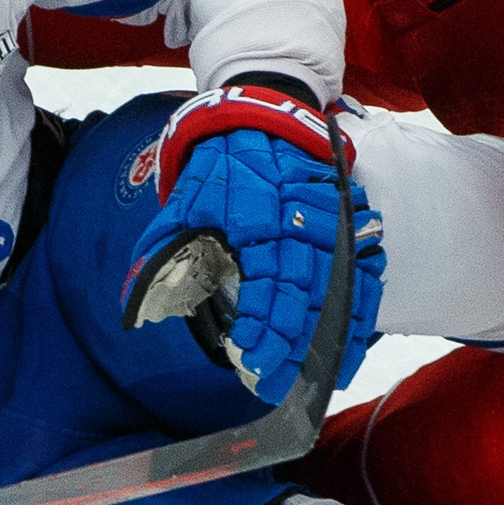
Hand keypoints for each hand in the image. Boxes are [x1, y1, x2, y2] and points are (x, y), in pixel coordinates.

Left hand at [120, 81, 385, 402]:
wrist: (264, 118)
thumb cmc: (220, 170)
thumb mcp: (183, 204)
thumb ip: (162, 254)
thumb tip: (137, 306)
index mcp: (258, 219)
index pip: (267, 285)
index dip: (262, 327)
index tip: (249, 362)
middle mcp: (301, 224)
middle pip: (306, 297)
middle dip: (293, 348)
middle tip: (276, 387)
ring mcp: (333, 224)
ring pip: (341, 292)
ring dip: (330, 341)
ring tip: (317, 382)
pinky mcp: (352, 225)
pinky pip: (366, 277)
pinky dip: (361, 316)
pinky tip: (348, 352)